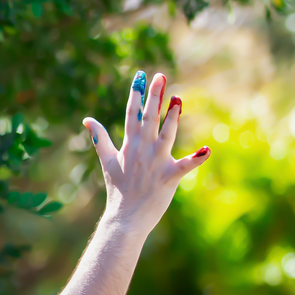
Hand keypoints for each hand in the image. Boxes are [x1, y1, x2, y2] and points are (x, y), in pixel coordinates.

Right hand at [84, 71, 210, 236]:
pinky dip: (195, 159)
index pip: (132, 115)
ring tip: (178, 98)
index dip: (136, 95)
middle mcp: (143, 150)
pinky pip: (185, 166)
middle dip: (155, 97)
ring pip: (167, 134)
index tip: (140, 77)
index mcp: (129, 145)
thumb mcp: (107, 161)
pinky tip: (206, 150)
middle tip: (160, 76)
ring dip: (173, 117)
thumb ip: (100, 139)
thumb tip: (87, 120)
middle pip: (150, 118)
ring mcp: (156, 162)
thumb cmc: (118, 189)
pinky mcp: (169, 177)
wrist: (125, 217)